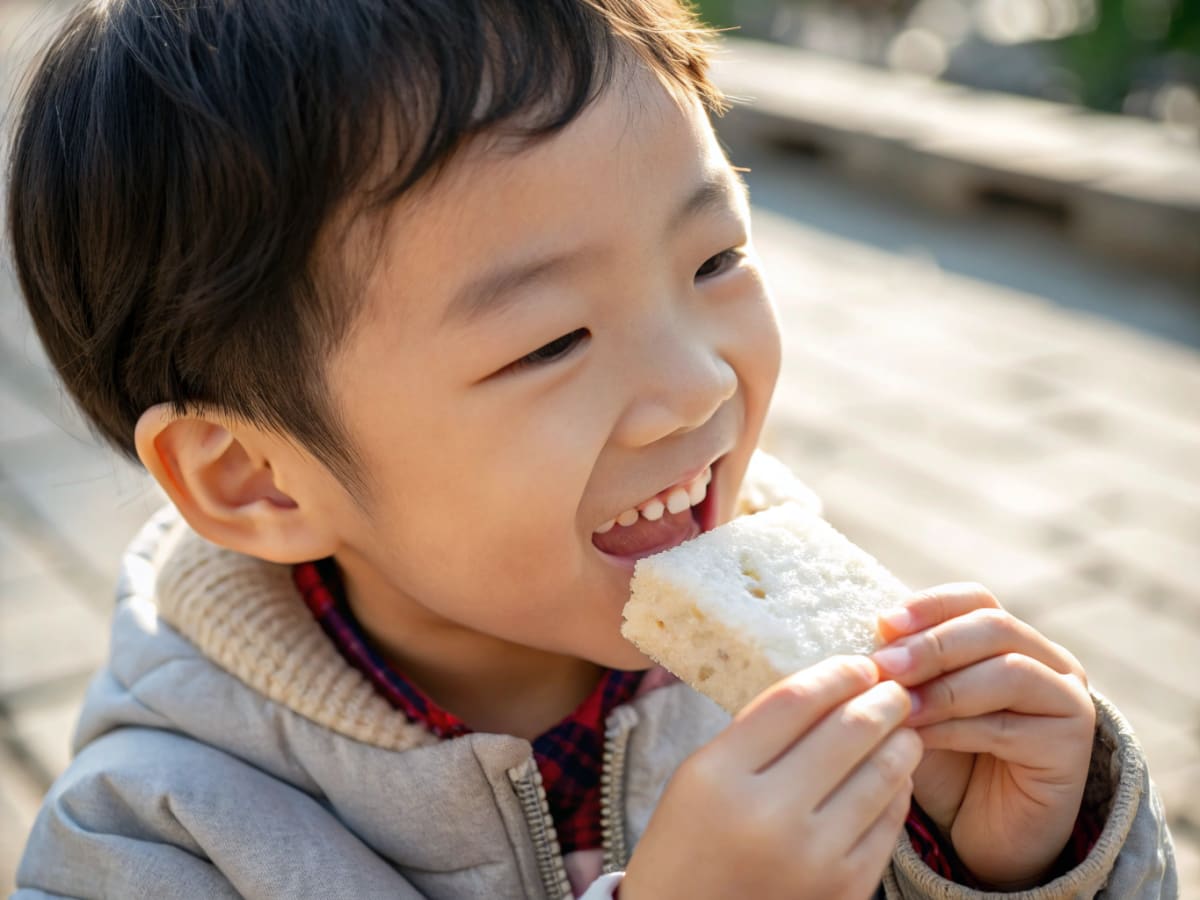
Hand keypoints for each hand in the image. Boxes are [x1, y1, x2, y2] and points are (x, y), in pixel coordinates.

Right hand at [622, 656, 921, 899]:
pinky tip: (893, 774)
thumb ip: (754, 734)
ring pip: (881, 774)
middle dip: (883, 699)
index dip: (835, 673)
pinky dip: (897, 789)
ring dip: (900, 741)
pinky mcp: (844, 890)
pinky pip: (888, 822)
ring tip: (901, 727)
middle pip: (847, 730)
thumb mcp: (698, 778)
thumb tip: (827, 687)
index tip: (857, 663)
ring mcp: (812, 858)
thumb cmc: (688, 848)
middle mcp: (767, 815)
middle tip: (895, 687)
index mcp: (718, 777)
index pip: (794, 701)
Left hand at [871, 584, 1094, 889]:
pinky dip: (955, 729)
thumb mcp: (917, 703)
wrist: (980, 833)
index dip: (930, 605)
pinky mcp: (1072, 747)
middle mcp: (1048, 659)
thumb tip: (868, 636)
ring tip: (897, 706)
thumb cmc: (944, 759)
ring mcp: (1068, 699)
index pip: (975, 599)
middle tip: (884, 666)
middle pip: (994, 626)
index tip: (882, 623)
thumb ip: (904, 669)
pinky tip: (917, 739)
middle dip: (932, 644)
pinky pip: (1009, 726)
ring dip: (944, 687)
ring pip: (1009, 671)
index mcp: (1010, 638)